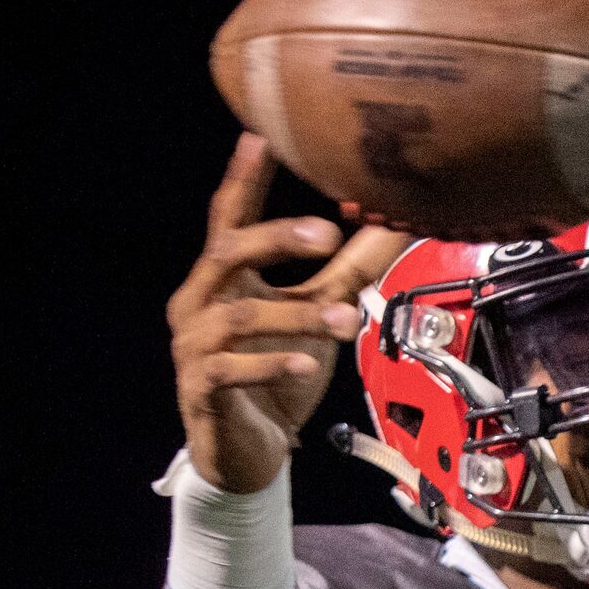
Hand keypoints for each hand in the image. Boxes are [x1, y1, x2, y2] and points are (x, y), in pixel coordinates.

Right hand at [167, 134, 408, 493]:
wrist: (251, 450)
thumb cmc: (279, 373)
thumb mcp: (319, 312)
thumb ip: (349, 269)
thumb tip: (395, 224)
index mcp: (222, 278)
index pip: (230, 219)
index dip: (243, 180)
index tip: (260, 137)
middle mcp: (199, 302)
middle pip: (226, 252)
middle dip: (275, 238)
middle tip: (328, 233)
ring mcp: (194, 347)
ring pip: (239, 316)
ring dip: (297, 314)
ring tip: (345, 319)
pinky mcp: (201, 390)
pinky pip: (229, 370)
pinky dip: (270, 363)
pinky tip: (306, 363)